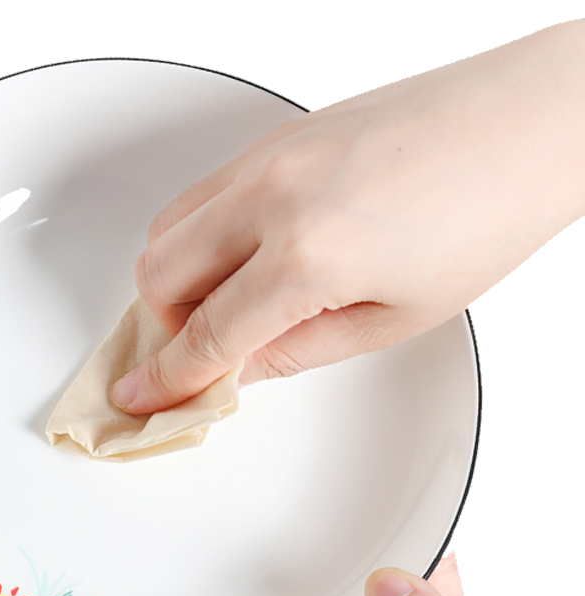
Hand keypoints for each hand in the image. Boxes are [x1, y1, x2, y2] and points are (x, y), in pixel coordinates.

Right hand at [113, 21, 584, 413]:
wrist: (526, 126)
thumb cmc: (485, 214)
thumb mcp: (393, 319)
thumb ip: (298, 352)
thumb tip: (241, 368)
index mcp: (307, 257)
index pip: (205, 335)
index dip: (167, 377)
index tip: (142, 395)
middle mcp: (271, 196)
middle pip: (159, 275)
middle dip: (164, 328)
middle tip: (204, 351)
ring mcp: (268, 156)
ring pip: (167, 227)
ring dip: (174, 280)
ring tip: (224, 305)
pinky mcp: (275, 136)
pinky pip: (201, 193)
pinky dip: (198, 236)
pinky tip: (240, 256)